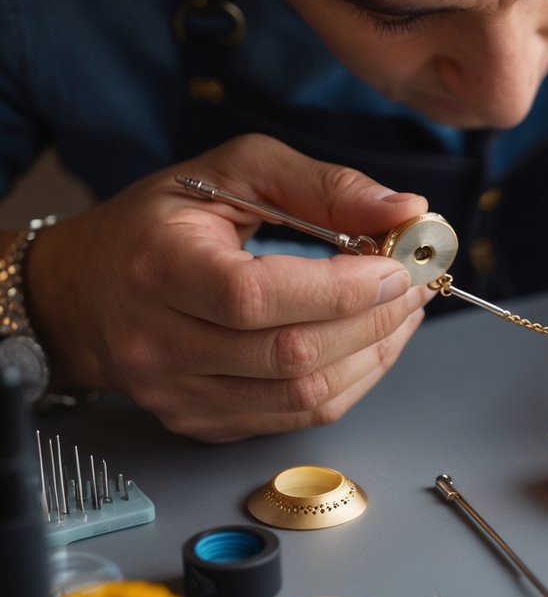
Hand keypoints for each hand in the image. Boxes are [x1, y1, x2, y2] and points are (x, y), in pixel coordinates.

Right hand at [24, 134, 434, 441]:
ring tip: (404, 313)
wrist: (82, 294)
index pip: (259, 296)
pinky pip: (297, 418)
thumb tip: (406, 210)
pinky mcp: (201, 424)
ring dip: (374, 355)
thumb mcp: (233, 172)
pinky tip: (371, 344)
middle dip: (375, 320)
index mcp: (159, 267)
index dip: (342, 288)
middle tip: (415, 285)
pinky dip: (350, 382)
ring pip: (304, 396)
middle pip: (292, 354)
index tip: (397, 266)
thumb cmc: (162, 224)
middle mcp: (158, 342)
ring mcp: (178, 394)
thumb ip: (322, 186)